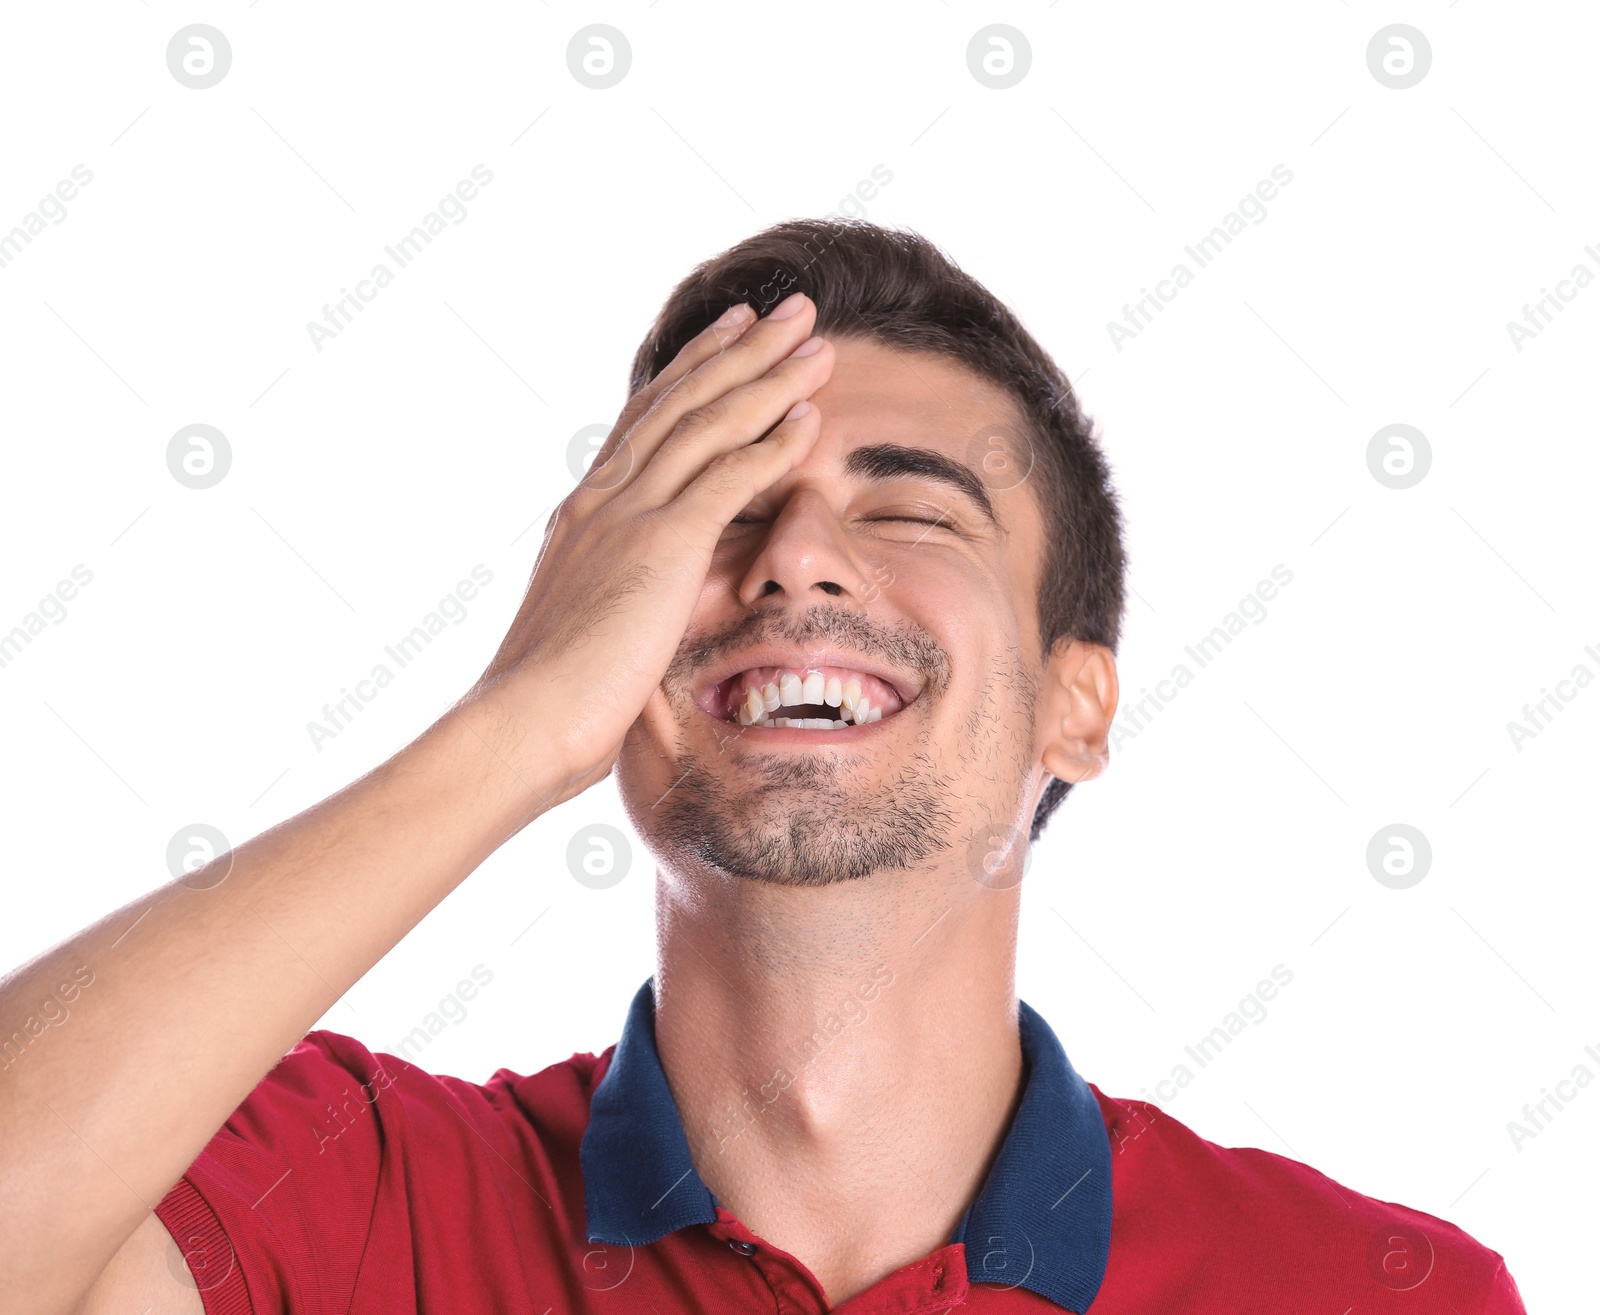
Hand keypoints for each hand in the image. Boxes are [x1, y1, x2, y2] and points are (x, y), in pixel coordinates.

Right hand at [465, 293, 833, 811]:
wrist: (521, 722)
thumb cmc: (550, 699)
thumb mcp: (584, 623)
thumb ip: (613, 591)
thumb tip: (631, 601)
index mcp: (585, 510)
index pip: (648, 419)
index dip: (695, 369)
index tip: (733, 332)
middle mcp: (604, 496)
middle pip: (683, 400)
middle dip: (743, 349)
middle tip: (793, 310)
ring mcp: (628, 515)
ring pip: (708, 423)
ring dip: (768, 378)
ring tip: (817, 344)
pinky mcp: (658, 545)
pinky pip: (725, 478)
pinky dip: (770, 444)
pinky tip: (809, 420)